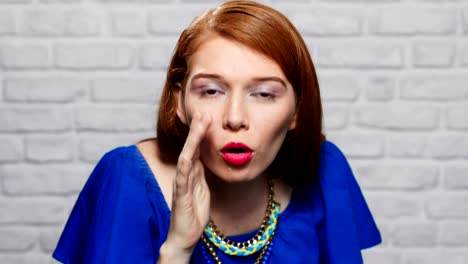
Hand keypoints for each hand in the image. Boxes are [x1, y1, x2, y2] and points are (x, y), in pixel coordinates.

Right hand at [159, 112, 211, 261]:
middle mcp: (185, 173)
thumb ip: (202, 171)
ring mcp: (181, 182)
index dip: (202, 131)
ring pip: (186, 156)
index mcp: (193, 171)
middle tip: (204, 111)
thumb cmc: (194, 211)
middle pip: (191, 146)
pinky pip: (182, 176)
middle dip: (197, 128)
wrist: (185, 235)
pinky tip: (188, 153)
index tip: (209, 115)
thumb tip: (206, 156)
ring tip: (199, 123)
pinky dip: (185, 163)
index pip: (197, 147)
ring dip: (193, 139)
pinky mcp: (180, 194)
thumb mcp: (203, 187)